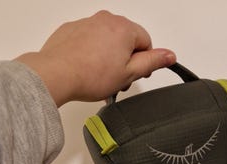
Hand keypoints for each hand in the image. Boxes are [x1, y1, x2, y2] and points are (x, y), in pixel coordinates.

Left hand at [16, 11, 175, 106]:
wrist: (56, 74)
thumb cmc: (90, 75)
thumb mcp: (130, 73)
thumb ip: (152, 62)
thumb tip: (169, 55)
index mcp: (124, 28)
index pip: (146, 42)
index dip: (144, 62)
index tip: (136, 75)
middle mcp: (106, 19)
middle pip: (126, 40)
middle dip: (126, 60)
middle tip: (119, 80)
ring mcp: (87, 22)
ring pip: (107, 40)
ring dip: (109, 57)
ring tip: (101, 77)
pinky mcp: (72, 30)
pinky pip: (89, 41)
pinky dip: (92, 53)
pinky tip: (87, 70)